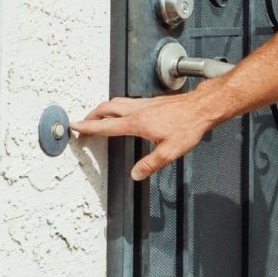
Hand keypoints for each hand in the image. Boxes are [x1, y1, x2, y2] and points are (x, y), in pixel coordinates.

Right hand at [71, 87, 221, 180]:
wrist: (202, 107)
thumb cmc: (188, 126)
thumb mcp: (169, 152)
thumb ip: (150, 164)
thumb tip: (136, 174)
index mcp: (137, 123)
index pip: (105, 125)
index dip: (88, 127)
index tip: (75, 126)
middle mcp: (138, 110)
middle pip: (106, 108)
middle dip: (91, 115)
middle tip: (83, 122)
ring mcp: (145, 104)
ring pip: (116, 102)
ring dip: (104, 109)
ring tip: (99, 117)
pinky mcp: (152, 102)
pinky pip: (128, 102)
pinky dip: (118, 106)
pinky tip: (124, 113)